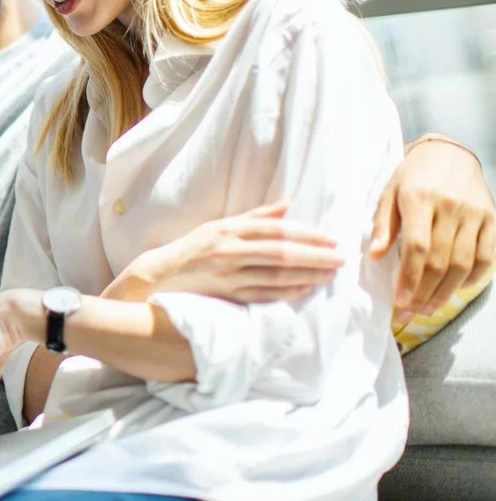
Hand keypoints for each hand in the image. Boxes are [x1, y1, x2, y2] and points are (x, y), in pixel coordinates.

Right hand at [104, 202, 344, 304]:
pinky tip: (307, 289)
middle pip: (281, 252)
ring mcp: (228, 275)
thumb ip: (254, 217)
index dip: (306, 233)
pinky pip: (263, 295)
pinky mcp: (226, 295)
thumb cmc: (192, 248)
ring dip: (308, 274)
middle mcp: (229, 250)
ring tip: (332, 273)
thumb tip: (288, 205)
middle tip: (342, 257)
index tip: (331, 238)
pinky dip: (287, 292)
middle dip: (315, 255)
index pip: (276, 229)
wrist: (158, 275)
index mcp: (229, 229)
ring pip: (276, 275)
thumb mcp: (218, 225)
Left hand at [372, 136, 495, 321]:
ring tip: (429, 308)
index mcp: (420, 198)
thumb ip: (382, 224)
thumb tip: (374, 256)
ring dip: (446, 292)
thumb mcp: (388, 192)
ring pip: (464, 263)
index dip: (409, 279)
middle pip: (441, 261)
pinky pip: (487, 256)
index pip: (417, 248)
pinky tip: (458, 289)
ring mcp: (475, 213)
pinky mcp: (492, 218)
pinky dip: (475, 277)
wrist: (449, 152)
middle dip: (424, 292)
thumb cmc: (412, 175)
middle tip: (410, 312)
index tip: (399, 302)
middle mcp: (451, 207)